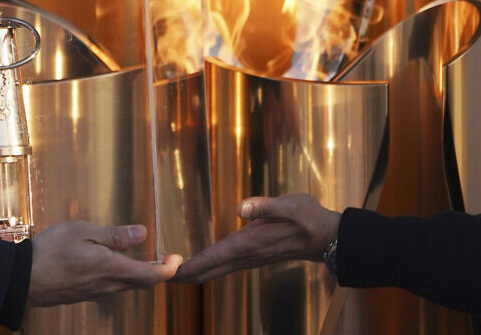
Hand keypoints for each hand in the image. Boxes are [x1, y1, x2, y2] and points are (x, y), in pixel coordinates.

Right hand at [27, 222, 181, 305]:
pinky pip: (110, 287)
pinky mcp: (83, 294)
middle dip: (158, 272)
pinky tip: (115, 265)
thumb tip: (144, 233)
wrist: (21, 280)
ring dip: (139, 275)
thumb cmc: (51, 251)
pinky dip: (122, 277)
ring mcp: (95, 292)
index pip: (151, 275)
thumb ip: (115, 235)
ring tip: (146, 260)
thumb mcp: (83, 232)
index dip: (169, 269)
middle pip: (142, 283)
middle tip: (168, 259)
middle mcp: (107, 285)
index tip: (178, 258)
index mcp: (111, 269)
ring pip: (126, 285)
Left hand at [173, 193, 339, 283]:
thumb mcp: (289, 205)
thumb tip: (240, 208)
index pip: (212, 259)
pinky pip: (223, 266)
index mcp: (249, 243)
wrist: (326, 236)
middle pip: (208, 271)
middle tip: (155, 276)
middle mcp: (246, 255)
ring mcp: (249, 258)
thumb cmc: (308, 217)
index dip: (189, 266)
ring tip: (169, 273)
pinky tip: (199, 265)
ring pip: (215, 271)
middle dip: (182, 275)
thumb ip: (265, 206)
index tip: (166, 272)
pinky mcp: (253, 255)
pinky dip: (206, 268)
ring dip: (193, 273)